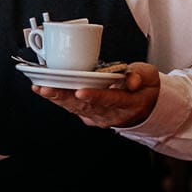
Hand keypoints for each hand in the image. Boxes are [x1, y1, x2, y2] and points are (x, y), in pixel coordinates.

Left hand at [32, 61, 159, 127]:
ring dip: (56, 99)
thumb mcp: (150, 77)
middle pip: (85, 106)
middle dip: (64, 97)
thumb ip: (140, 75)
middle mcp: (111, 113)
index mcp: (128, 103)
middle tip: (48, 89)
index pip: (110, 99)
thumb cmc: (144, 89)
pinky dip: (57, 100)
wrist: (144, 108)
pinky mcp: (89, 115)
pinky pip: (71, 108)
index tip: (80, 92)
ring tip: (41, 89)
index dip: (95, 96)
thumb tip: (132, 81)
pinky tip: (43, 91)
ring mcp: (98, 116)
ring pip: (75, 108)